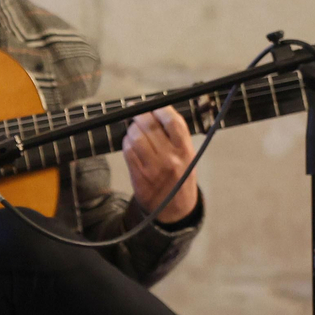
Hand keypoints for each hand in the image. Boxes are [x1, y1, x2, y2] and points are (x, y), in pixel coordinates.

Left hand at [122, 106, 198, 223]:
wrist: (174, 208)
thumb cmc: (181, 176)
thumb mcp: (188, 156)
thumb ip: (175, 136)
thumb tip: (154, 110)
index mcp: (186, 151)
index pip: (173, 122)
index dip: (160, 109)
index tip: (153, 106)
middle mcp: (171, 159)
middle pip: (150, 126)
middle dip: (140, 116)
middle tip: (136, 113)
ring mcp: (154, 167)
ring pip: (136, 137)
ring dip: (131, 129)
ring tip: (134, 130)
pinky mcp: (139, 175)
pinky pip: (127, 151)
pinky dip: (126, 142)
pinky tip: (130, 143)